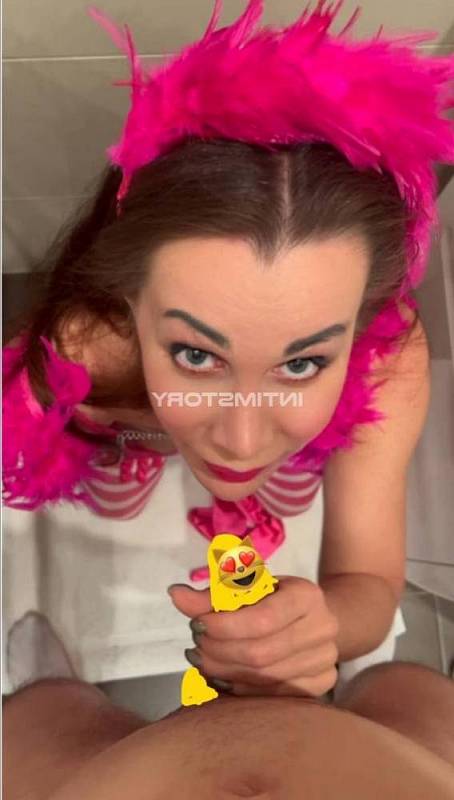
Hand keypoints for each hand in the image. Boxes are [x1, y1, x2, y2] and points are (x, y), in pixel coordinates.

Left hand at [168, 575, 338, 697]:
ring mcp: (325, 662)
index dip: (224, 626)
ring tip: (202, 660)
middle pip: (260, 654)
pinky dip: (238, 688)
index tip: (197, 624)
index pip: (262, 619)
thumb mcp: (247, 587)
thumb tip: (175, 594)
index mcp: (307, 596)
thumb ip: (211, 595)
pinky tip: (221, 676)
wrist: (315, 617)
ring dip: (223, 672)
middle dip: (219, 652)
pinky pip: (271, 696)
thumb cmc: (274, 597)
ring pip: (263, 679)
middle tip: (195, 645)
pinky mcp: (321, 685)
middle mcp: (322, 629)